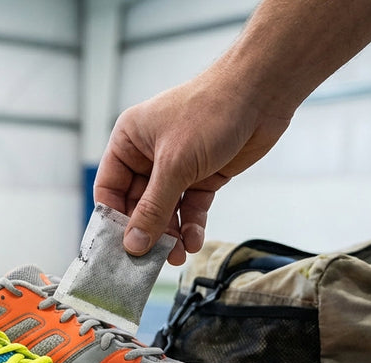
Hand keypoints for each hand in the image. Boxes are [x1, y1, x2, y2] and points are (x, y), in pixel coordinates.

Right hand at [94, 71, 291, 264]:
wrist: (262, 93)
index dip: (111, 219)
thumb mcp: (175, 164)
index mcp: (129, 142)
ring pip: (165, 210)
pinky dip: (191, 226)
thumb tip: (132, 245)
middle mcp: (149, 155)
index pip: (109, 188)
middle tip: (148, 260)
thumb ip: (153, 209)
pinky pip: (190, 208)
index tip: (115, 249)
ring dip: (170, 234)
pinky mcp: (203, 175)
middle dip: (146, 232)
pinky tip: (193, 240)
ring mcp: (177, 167)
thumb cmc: (211, 112)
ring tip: (176, 256)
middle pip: (137, 205)